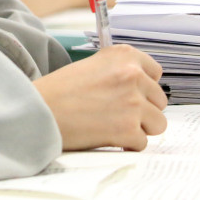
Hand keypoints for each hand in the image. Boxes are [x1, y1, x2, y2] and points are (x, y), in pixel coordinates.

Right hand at [34, 44, 166, 150]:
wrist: (39, 111)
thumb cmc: (59, 90)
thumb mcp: (92, 66)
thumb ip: (119, 71)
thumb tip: (142, 89)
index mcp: (124, 56)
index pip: (155, 72)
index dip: (144, 86)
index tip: (132, 93)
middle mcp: (133, 76)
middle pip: (159, 100)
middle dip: (143, 109)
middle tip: (117, 112)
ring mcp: (133, 103)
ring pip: (158, 123)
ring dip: (139, 127)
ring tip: (114, 126)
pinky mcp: (129, 129)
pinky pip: (142, 142)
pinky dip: (127, 144)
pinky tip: (108, 137)